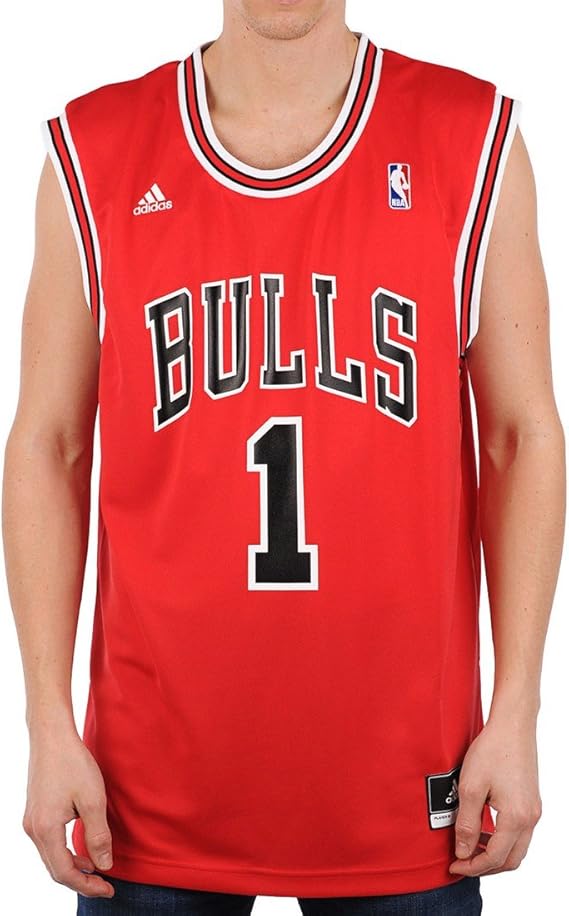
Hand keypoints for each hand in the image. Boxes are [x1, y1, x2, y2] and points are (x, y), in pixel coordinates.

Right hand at [22, 727, 114, 897]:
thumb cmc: (73, 763)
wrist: (52, 735)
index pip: (64, 873)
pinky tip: (81, 847)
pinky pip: (49, 842)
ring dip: (73, 867)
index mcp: (46, 830)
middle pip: (55, 869)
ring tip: (96, 868)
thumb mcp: (93, 799)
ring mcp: (31, 821)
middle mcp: (33, 829)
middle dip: (81, 880)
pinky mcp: (35, 812)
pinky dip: (65, 851)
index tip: (109, 889)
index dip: (87, 885)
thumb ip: (98, 835)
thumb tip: (104, 865)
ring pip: (51, 856)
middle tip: (105, 884)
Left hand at [449, 715, 541, 876]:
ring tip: (470, 846)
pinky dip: (502, 839)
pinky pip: (519, 833)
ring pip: (517, 848)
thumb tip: (463, 852)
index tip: (453, 865)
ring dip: (494, 853)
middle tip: (462, 862)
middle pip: (511, 860)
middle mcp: (530, 818)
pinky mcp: (531, 801)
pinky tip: (483, 829)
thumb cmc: (492, 750)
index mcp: (517, 818)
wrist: (512, 724)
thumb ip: (467, 824)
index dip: (472, 866)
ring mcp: (534, 810)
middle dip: (485, 866)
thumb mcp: (471, 788)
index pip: (495, 858)